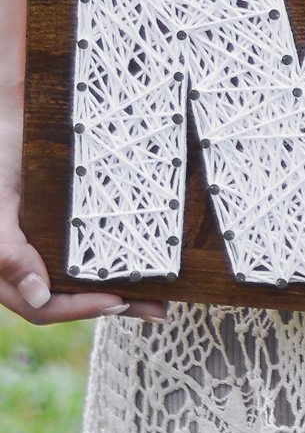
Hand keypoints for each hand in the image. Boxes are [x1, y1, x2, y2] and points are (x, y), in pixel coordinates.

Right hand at [1, 101, 165, 324]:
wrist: (10, 122)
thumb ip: (8, 251)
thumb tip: (39, 296)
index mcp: (6, 267)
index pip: (42, 308)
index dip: (79, 310)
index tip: (118, 303)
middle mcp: (28, 264)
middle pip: (71, 300)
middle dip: (113, 307)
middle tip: (157, 310)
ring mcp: (48, 248)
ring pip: (85, 282)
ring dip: (123, 293)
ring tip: (161, 299)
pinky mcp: (67, 229)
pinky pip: (93, 253)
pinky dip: (117, 264)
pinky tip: (146, 266)